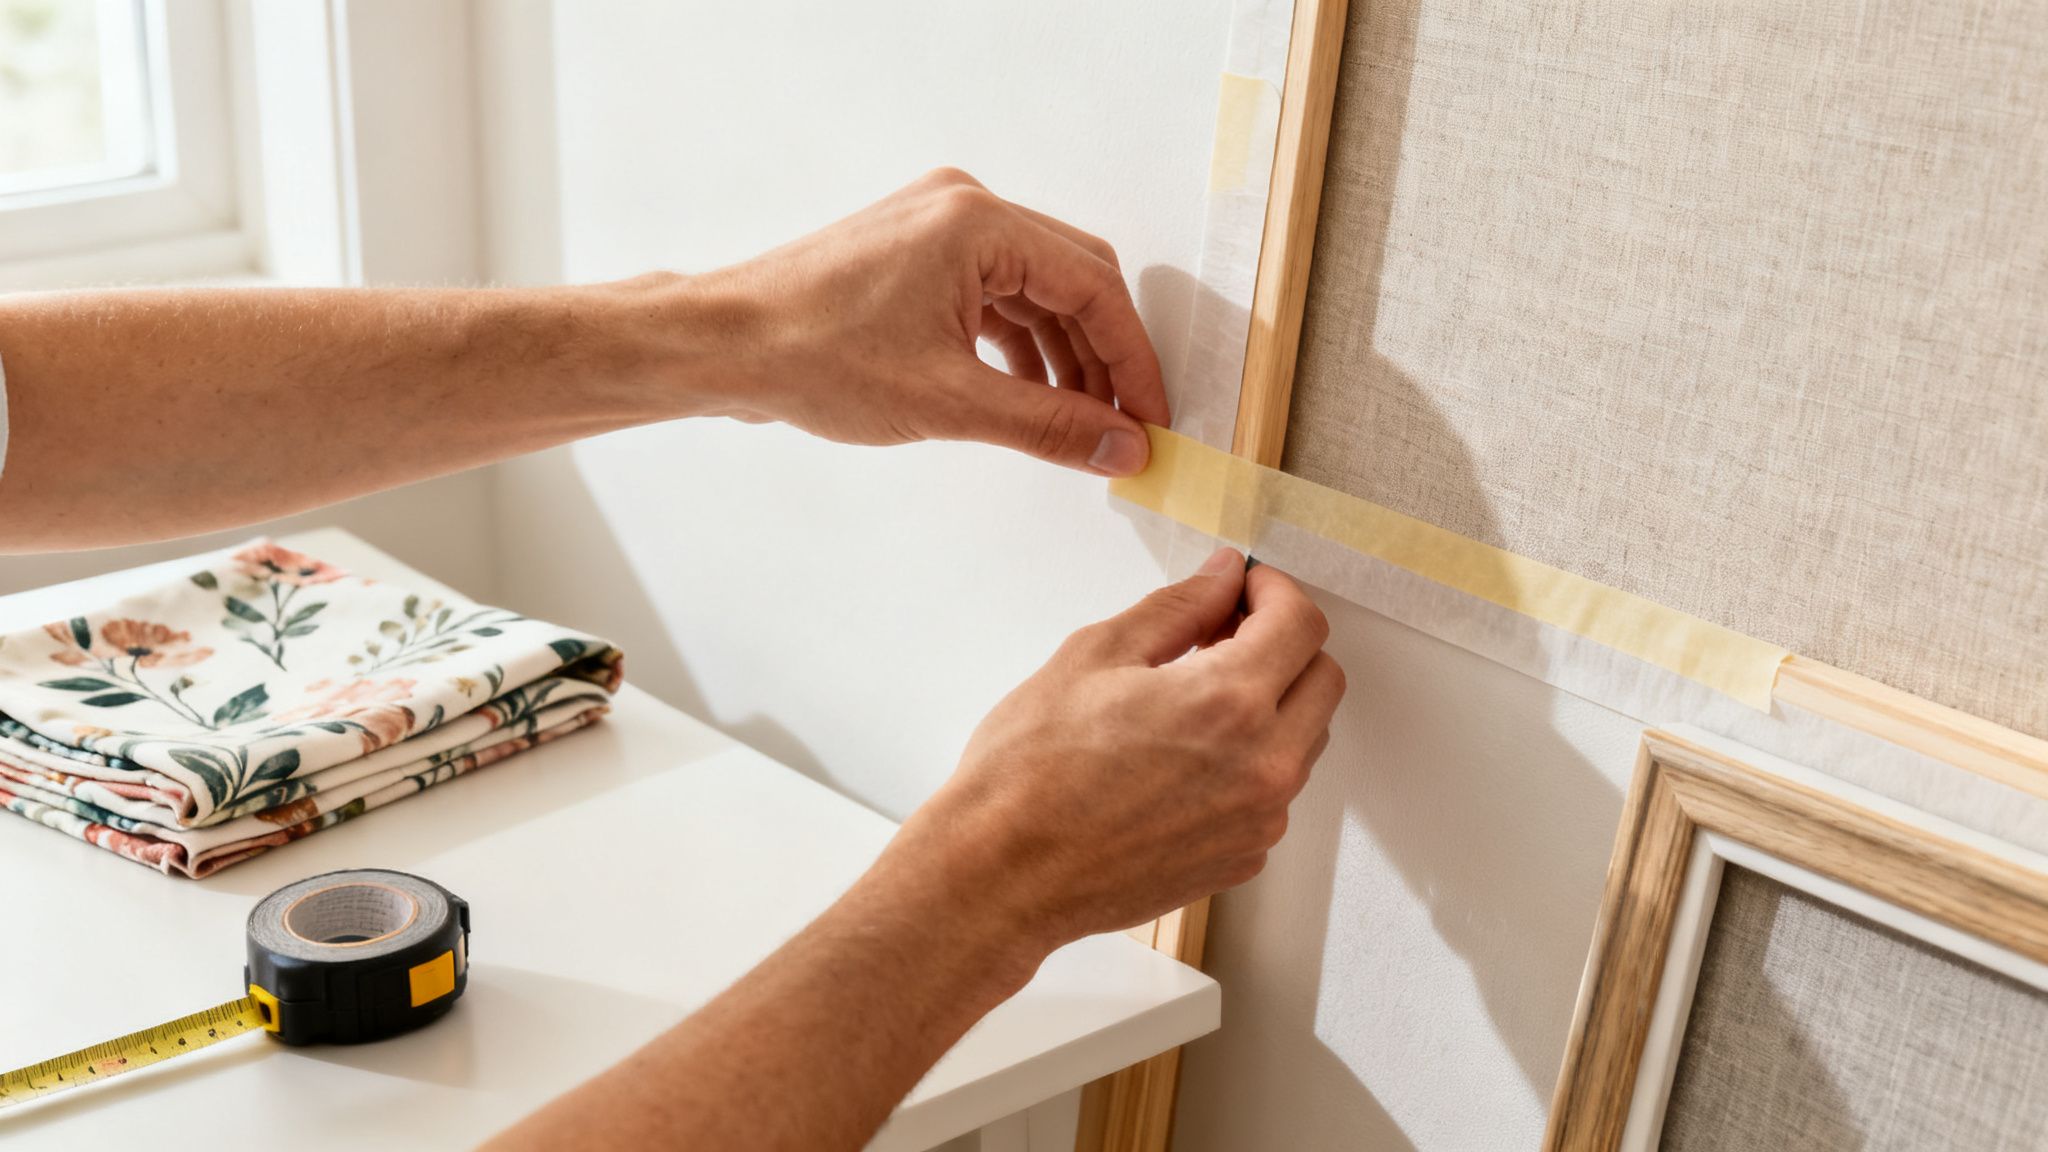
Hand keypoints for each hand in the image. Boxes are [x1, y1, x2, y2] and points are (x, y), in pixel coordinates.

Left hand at [687, 168, 1166, 475]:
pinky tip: (1030, 396)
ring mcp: (937, 229)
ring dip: (1064, 356)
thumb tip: (1121, 446)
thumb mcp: (947, 401)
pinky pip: (995, 296)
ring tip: (1080, 424)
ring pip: (1035, 291)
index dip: (1133, 358)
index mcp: (978, 224)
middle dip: (1104, 356)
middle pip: (1074, 279)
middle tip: (1125, 424)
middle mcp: (964, 209)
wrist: (721, 346)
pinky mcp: (916, 256)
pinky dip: (1020, 346)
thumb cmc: (810, 356)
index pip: (1094, 285)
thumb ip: (1048, 424)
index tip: (1152, 416)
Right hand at [871, 548, 1344, 969]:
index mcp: (1229, 703)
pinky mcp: (1241, 859)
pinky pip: (1272, 794)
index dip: (1274, 591)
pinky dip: (1248, 762)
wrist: (1003, 874)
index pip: (1302, 624)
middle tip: (1223, 634)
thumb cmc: (1029, 771)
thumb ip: (1177, 608)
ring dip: (1271, 704)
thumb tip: (1223, 577)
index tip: (1244, 588)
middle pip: (1322, 680)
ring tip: (1193, 698)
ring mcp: (1258, 821)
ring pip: (1304, 739)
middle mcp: (1263, 766)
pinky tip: (1182, 758)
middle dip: (1284, 644)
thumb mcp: (1094, 656)